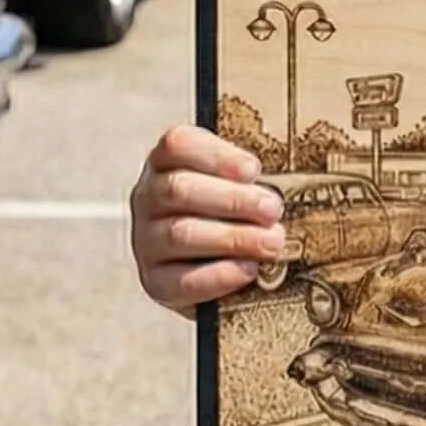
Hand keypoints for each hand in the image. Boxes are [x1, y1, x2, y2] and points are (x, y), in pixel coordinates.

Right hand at [130, 126, 285, 316]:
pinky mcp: (155, 281)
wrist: (213, 263)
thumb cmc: (233, 209)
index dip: (217, 156)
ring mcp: (146, 240)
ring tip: (272, 241)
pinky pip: (181, 280)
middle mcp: (149, 197)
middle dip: (233, 199)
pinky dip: (218, 275)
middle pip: (180, 189)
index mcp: (167, 161)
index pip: (178, 144)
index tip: (254, 170)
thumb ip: (252, 178)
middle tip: (272, 209)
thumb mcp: (240, 182)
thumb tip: (279, 191)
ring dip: (233, 237)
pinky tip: (249, 269)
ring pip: (181, 233)